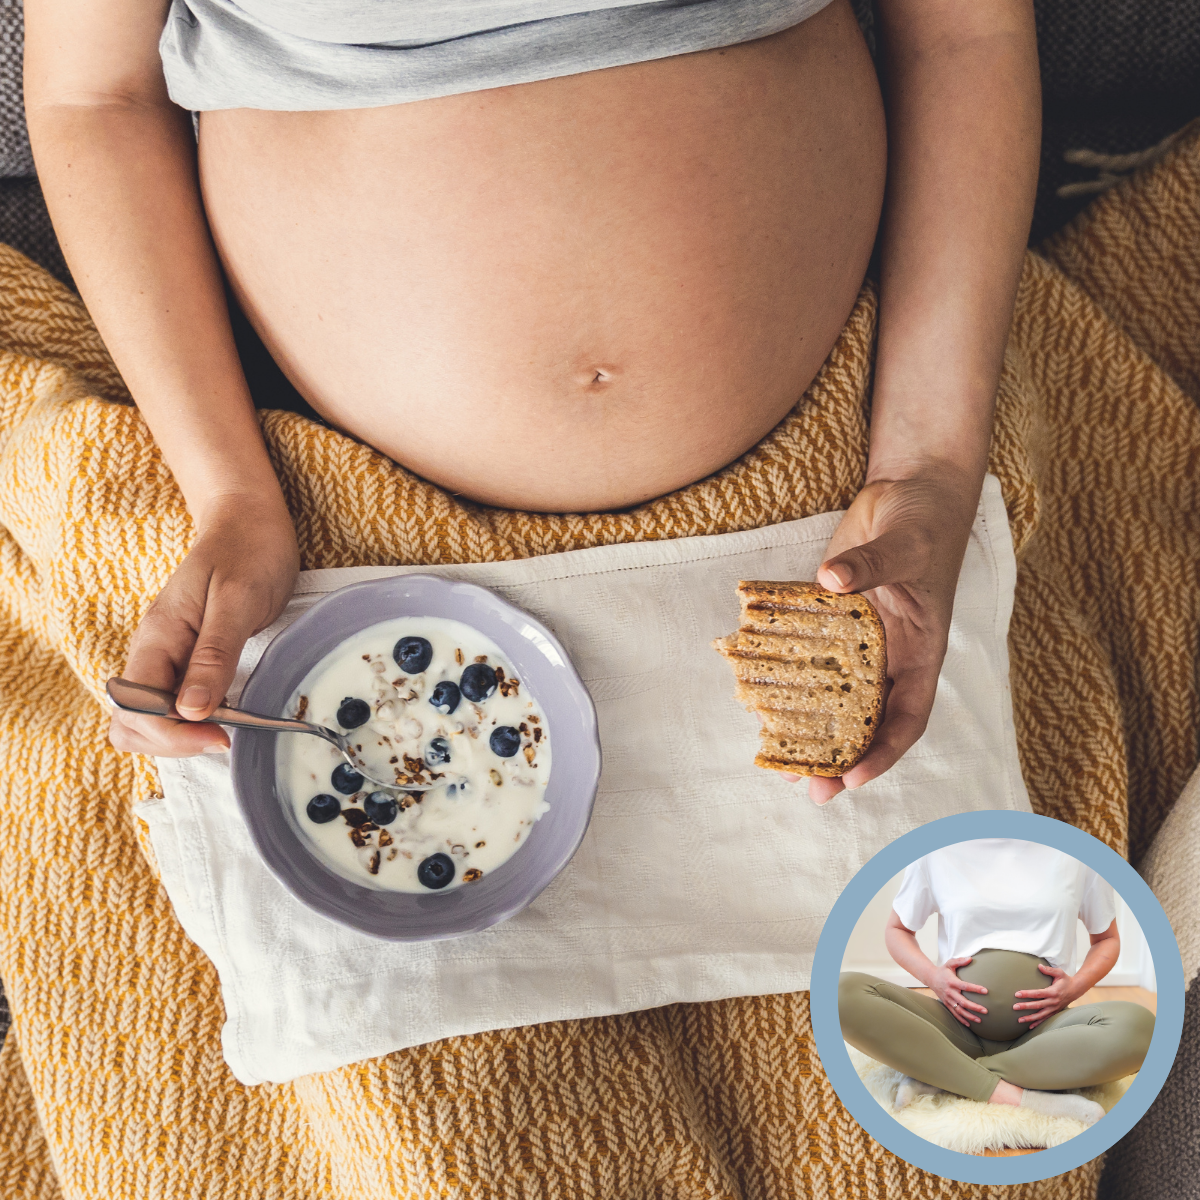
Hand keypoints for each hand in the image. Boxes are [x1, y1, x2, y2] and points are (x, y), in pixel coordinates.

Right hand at [108, 493, 299, 756]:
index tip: (220, 736)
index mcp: (157, 637)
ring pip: (146, 719)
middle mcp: (153, 651)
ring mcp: (167, 656)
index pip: (136, 709)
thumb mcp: (237, 601)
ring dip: (178, 736)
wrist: (249, 520)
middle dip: (171, 742)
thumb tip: (192, 711)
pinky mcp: (186, 659)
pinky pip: (171, 704)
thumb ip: (214, 655)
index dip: (172, 734)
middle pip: (131, 723)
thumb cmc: (248, 551)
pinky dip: (190, 721)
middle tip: (224, 736)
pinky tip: (223, 715)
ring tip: (225, 728)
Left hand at [802, 468, 978, 804]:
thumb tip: (834, 580)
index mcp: (920, 652)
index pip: (906, 718)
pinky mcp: (831, 618)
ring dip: (811, 727)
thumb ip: (871, 564)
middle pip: (866, 719)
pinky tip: (761, 698)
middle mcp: (890, 656)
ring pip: (835, 695)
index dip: (881, 752)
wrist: (911, 488)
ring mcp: (860, 640)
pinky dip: (791, 679)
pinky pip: (810, 656)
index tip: (850, 776)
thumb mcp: (905, 544)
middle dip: (838, 755)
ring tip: (779, 760)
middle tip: (806, 788)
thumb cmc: (924, 520)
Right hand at [930, 956, 988, 1028]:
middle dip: (974, 1007)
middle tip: (985, 1010)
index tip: (985, 991)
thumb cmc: (943, 970)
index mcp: (951, 981)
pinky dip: (961, 1020)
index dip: (975, 988)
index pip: (964, 986)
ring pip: (959, 1010)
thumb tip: (971, 958)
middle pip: (963, 1002)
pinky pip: (954, 1013)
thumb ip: (960, 961)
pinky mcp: (947, 1004)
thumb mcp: (950, 963)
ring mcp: (948, 999)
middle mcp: (950, 992)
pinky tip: (969, 1024)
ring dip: (969, 1016)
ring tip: (980, 1020)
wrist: (930, 978)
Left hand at [1014, 964, 1078, 1029]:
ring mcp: (1054, 1008)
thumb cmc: (1066, 980)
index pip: (1037, 993)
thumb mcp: (1059, 972)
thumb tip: (1039, 966)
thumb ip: (1049, 970)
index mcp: (1053, 992)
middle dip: (1025, 1007)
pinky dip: (1038, 1023)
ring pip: (1041, 1015)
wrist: (1076, 989)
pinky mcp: (1055, 1012)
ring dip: (1030, 1018)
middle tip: (1014, 1007)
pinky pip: (1045, 1019)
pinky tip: (1030, 1026)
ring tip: (1019, 1020)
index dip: (1027, 994)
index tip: (1017, 994)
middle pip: (1037, 1005)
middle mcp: (1053, 1002)